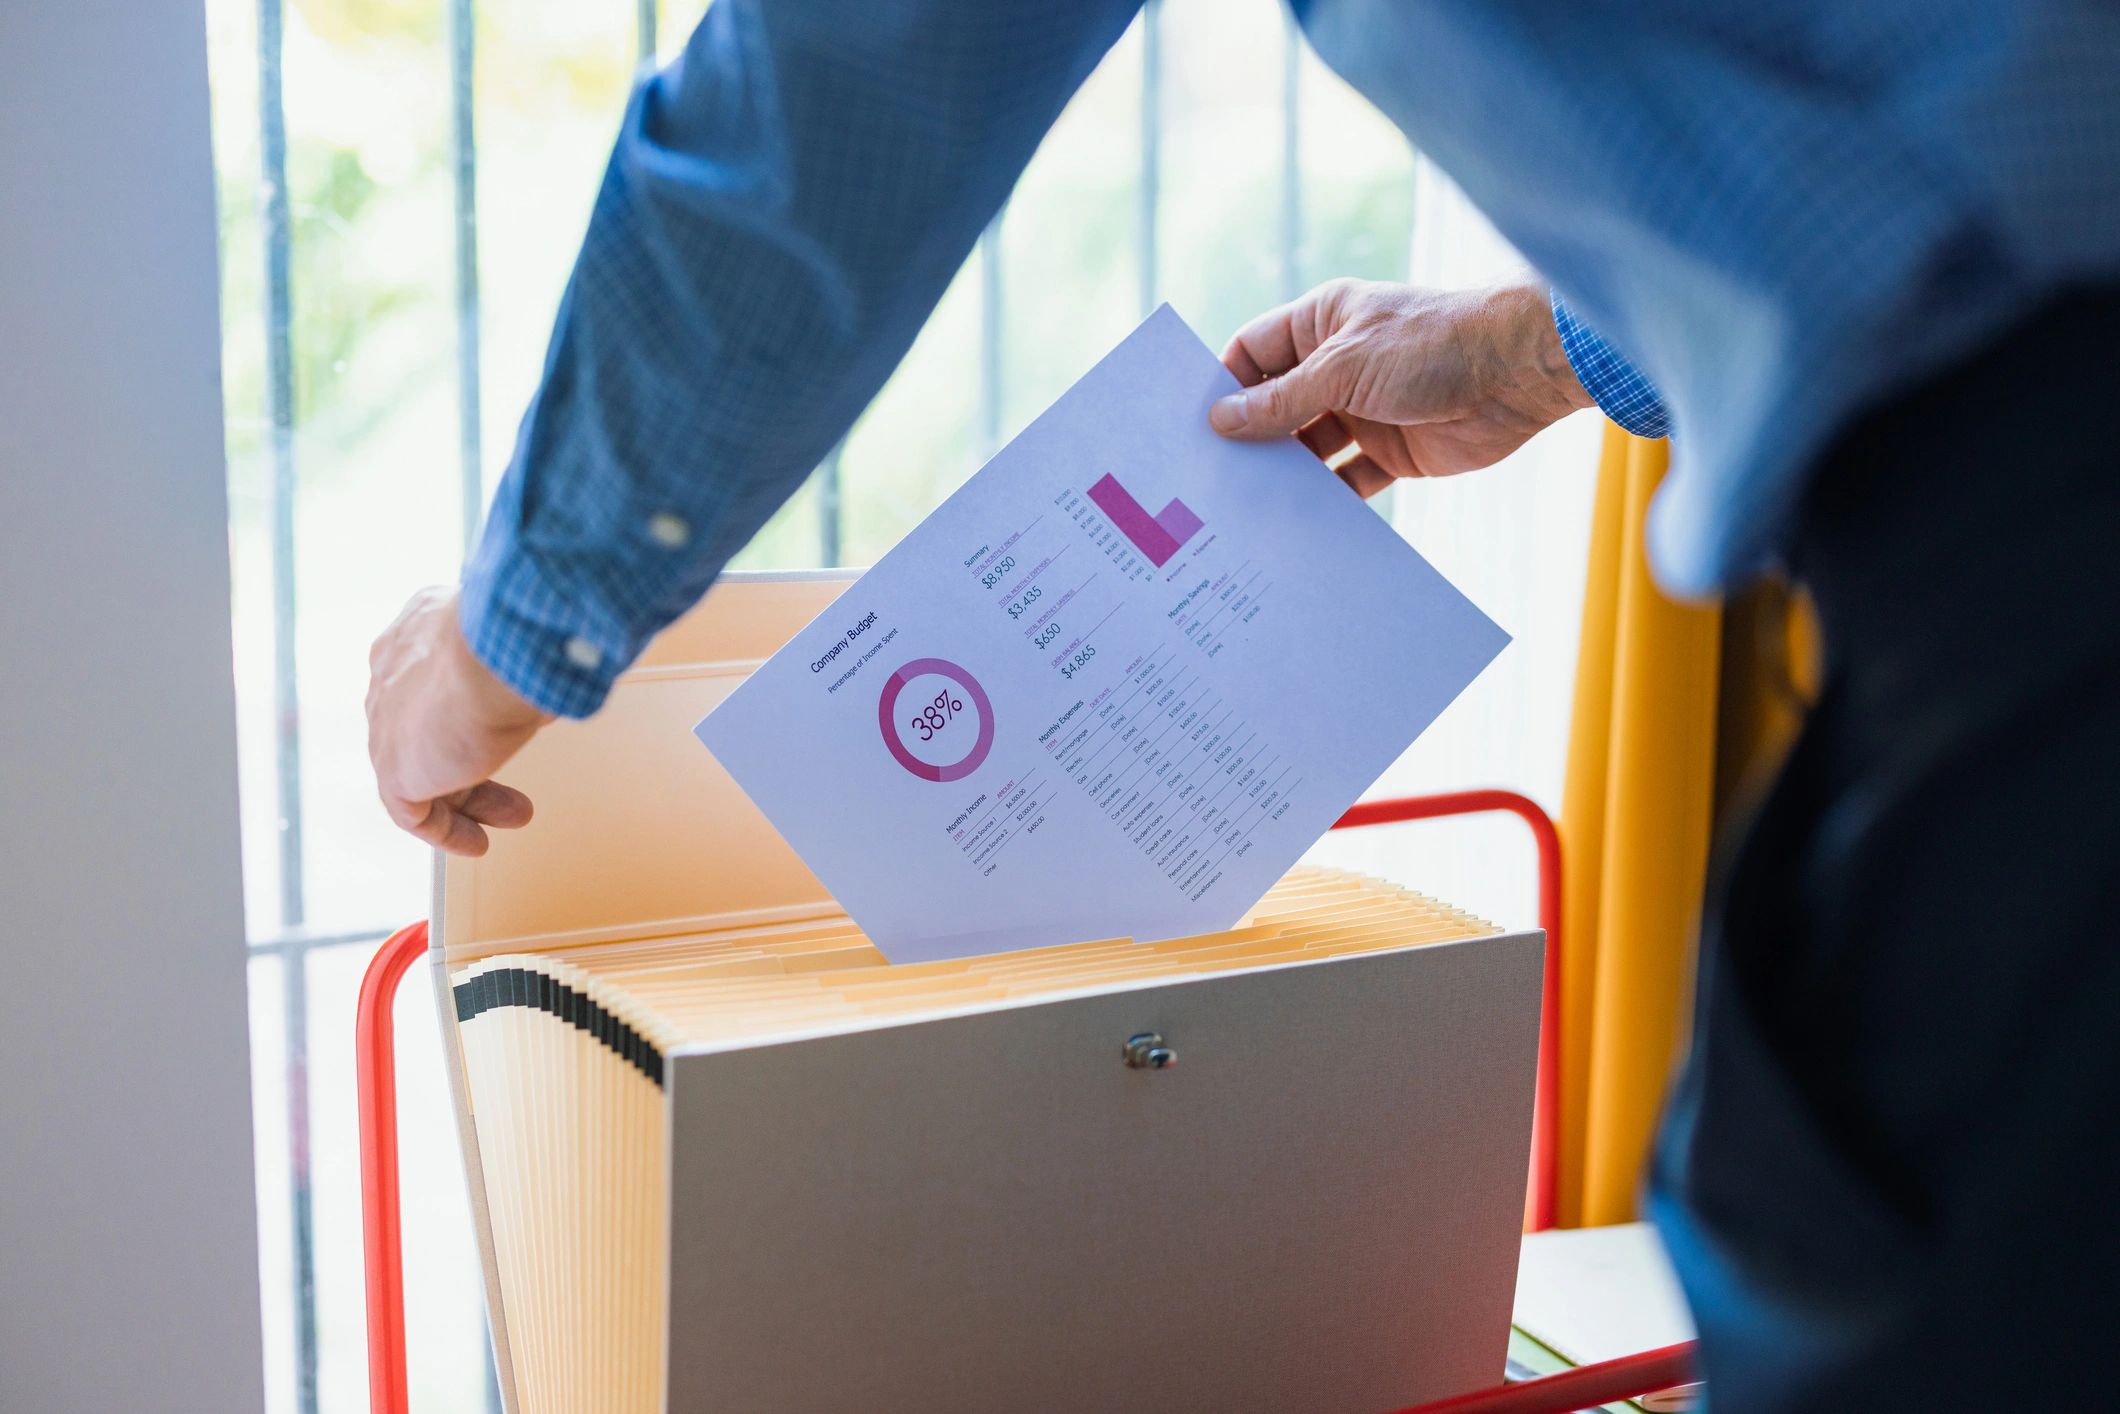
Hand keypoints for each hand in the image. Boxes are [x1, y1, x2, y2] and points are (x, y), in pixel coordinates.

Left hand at [367, 587, 549, 854]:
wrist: (497, 651)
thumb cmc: (520, 636)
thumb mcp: (518, 647)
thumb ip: (518, 671)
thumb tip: (540, 695)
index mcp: (416, 634)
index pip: (431, 684)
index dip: (466, 716)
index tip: (501, 736)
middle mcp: (391, 675)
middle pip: (427, 732)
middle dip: (474, 763)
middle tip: (512, 783)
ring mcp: (386, 723)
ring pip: (423, 771)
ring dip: (470, 800)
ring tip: (512, 816)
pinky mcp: (393, 767)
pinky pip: (413, 811)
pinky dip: (446, 830)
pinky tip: (476, 842)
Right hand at [1209, 277, 1592, 494]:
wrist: (1519, 373)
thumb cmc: (1432, 344)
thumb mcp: (1344, 367)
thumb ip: (1282, 400)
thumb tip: (1222, 420)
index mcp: (1321, 324)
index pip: (1253, 353)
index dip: (1223, 385)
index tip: (1191, 424)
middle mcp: (1337, 366)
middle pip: (1275, 406)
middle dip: (1248, 437)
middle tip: (1206, 476)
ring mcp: (1364, 411)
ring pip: (1307, 448)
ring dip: (1283, 473)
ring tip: (1243, 506)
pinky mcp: (1391, 452)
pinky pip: (1346, 481)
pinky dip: (1325, 499)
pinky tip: (1297, 522)